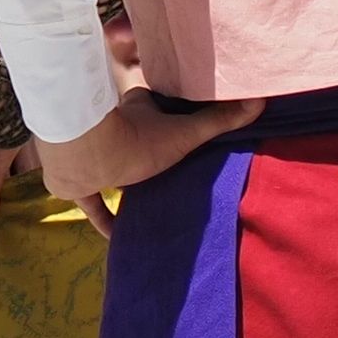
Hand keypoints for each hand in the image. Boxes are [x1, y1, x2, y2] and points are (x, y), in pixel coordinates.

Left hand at [36, 88, 259, 208]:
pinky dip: (104, 219)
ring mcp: (92, 157)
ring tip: (151, 198)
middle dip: (150, 152)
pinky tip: (117, 236)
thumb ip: (218, 120)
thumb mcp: (183, 134)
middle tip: (173, 170)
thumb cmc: (134, 139)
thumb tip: (259, 101)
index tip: (188, 126)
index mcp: (137, 109)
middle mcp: (112, 129)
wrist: (81, 154)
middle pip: (136, 139)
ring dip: (127, 184)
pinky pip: (93, 205)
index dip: (172, 114)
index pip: (157, 107)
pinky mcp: (77, 184)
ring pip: (112, 169)